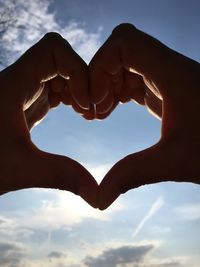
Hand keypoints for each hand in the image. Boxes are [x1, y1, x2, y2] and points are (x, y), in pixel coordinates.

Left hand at [0, 32, 97, 206]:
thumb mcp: (19, 169)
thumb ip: (61, 177)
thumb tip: (98, 196)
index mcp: (13, 85)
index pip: (53, 49)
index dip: (77, 68)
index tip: (85, 100)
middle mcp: (17, 81)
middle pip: (61, 58)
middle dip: (83, 79)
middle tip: (92, 109)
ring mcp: (22, 91)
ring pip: (60, 72)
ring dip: (79, 87)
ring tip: (88, 113)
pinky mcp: (26, 103)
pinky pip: (55, 87)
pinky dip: (71, 95)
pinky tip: (79, 113)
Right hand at [93, 24, 199, 209]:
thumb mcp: (176, 162)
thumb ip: (133, 174)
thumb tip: (99, 199)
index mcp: (173, 75)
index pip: (124, 43)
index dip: (101, 66)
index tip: (96, 100)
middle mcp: (170, 68)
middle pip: (120, 50)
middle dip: (99, 76)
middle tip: (95, 109)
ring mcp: (167, 76)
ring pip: (125, 63)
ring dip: (106, 84)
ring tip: (100, 113)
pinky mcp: (164, 87)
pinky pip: (133, 77)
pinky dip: (116, 90)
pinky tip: (111, 110)